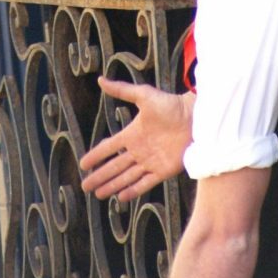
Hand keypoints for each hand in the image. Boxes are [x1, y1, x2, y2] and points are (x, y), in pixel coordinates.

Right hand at [79, 76, 194, 201]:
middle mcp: (138, 150)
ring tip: (99, 195)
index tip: (83, 164)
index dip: (96, 156)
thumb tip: (100, 79)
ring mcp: (150, 162)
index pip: (108, 148)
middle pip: (114, 166)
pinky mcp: (162, 171)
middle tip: (85, 187)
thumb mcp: (143, 95)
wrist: (194, 118)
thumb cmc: (169, 104)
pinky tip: (121, 198)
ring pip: (126, 177)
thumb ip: (122, 90)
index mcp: (132, 134)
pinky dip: (132, 191)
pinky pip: (144, 183)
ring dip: (112, 186)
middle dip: (99, 176)